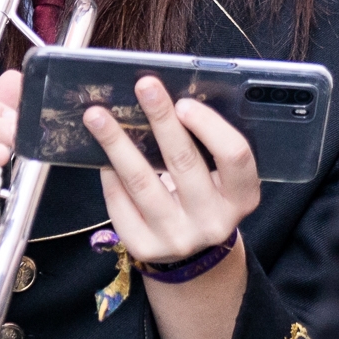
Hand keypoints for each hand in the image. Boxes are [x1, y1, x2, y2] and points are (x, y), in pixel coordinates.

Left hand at [89, 76, 257, 268]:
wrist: (192, 251)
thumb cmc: (204, 196)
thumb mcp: (218, 176)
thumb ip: (203, 146)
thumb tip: (165, 99)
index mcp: (242, 197)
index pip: (234, 156)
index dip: (209, 126)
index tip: (183, 102)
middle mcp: (213, 221)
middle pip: (184, 162)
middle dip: (161, 119)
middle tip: (143, 87)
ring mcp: (178, 238)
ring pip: (142, 182)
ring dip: (117, 143)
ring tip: (97, 116)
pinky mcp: (145, 247)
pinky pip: (120, 203)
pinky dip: (109, 175)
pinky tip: (101, 155)